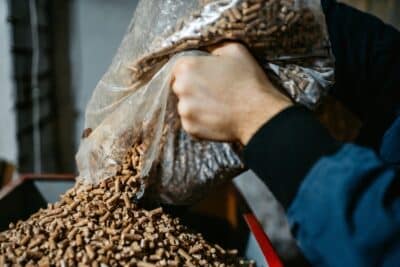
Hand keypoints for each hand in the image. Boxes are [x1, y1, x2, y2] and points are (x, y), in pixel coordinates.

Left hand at [171, 42, 291, 144]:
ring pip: (186, 106)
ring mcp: (185, 110)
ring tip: (217, 106)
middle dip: (193, 88)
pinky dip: (201, 121)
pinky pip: (191, 123)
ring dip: (197, 106)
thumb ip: (215, 48)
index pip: (180, 67)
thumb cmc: (248, 81)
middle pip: (180, 87)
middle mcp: (181, 88)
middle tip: (214, 91)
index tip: (206, 76)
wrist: (258, 113)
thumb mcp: (235, 50)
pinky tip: (217, 117)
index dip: (194, 71)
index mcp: (187, 67)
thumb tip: (209, 53)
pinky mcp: (190, 128)